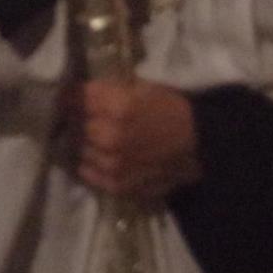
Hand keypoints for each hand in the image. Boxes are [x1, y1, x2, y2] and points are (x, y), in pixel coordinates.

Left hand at [70, 79, 200, 202]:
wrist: (202, 145)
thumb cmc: (171, 109)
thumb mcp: (139, 87)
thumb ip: (105, 90)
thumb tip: (76, 92)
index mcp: (117, 107)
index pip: (74, 99)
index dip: (71, 97)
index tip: (70, 97)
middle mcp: (110, 137)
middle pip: (75, 126)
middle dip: (78, 120)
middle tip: (83, 118)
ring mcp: (112, 164)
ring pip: (79, 150)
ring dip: (83, 143)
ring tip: (92, 138)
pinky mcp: (117, 185)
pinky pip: (89, 173)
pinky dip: (89, 164)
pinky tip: (97, 158)